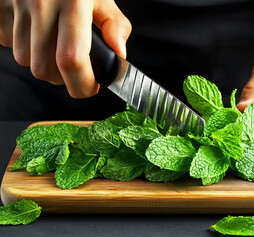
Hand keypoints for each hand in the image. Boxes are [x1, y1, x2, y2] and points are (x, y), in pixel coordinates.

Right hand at [0, 0, 130, 97]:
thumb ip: (115, 25)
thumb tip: (119, 53)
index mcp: (73, 3)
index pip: (71, 60)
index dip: (82, 84)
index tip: (90, 87)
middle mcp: (41, 5)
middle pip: (45, 70)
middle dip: (63, 77)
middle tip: (73, 66)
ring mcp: (16, 6)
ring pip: (27, 62)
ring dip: (44, 62)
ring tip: (54, 43)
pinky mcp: (0, 10)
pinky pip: (10, 46)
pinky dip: (25, 47)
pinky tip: (36, 31)